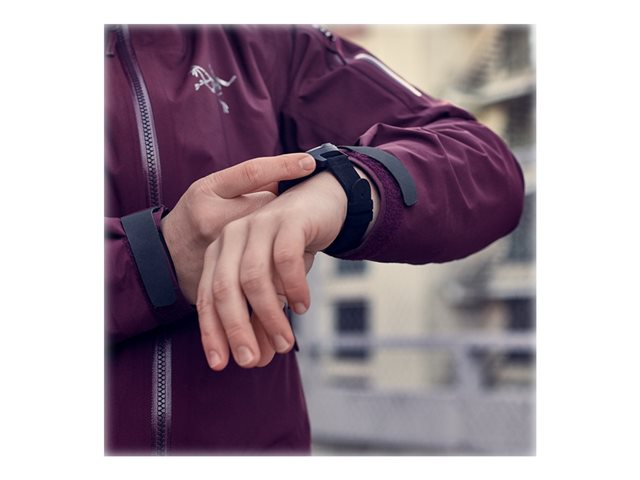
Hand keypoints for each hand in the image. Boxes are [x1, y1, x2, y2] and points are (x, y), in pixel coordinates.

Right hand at [160, 153, 315, 303]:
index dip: (282, 166)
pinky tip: (273, 258)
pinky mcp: (224, 270)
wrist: (165, 259)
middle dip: (280, 207)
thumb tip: (285, 175)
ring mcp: (219, 246)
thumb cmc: (194, 216)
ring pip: (268, 234)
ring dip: (279, 233)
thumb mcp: (210, 192)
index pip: (251, 173)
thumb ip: (244, 185)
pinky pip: (263, 261)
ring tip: (274, 235)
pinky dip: (273, 257)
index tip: (310, 162)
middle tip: (281, 210)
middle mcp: (213, 216)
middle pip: (266, 206)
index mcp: (208, 191)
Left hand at [196, 169, 377, 369]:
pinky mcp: (288, 220)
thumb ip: (263, 317)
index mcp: (221, 252)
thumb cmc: (292, 247)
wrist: (321, 203)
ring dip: (269, 316)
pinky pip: (285, 260)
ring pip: (254, 278)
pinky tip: (302, 307)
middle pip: (226, 289)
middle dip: (236, 330)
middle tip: (251, 361)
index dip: (212, 332)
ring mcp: (259, 225)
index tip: (220, 364)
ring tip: (284, 343)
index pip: (209, 297)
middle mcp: (233, 236)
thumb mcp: (274, 285)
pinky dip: (293, 288)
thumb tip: (259, 359)